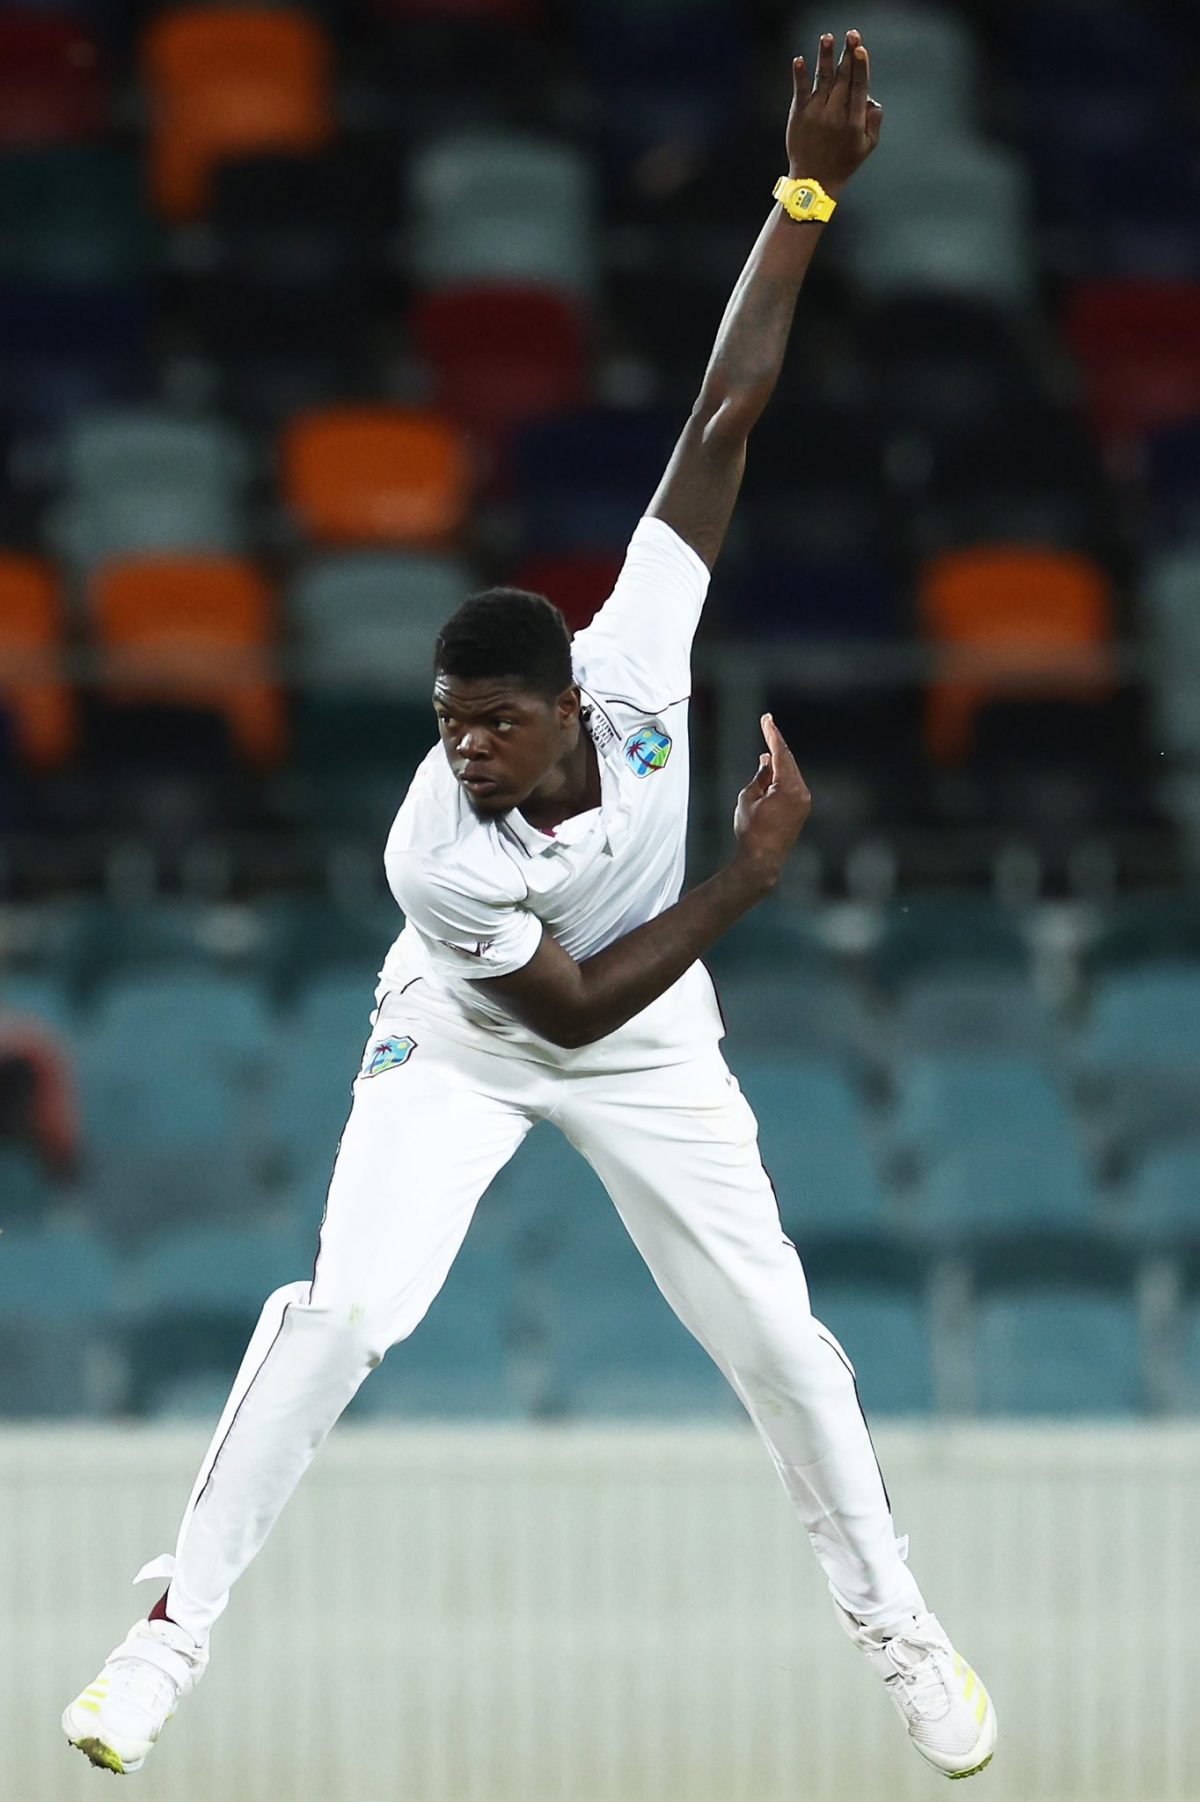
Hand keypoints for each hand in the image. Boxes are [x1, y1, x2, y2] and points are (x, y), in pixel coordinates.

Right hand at [732, 713, 810, 889]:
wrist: (762, 860)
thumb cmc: (751, 830)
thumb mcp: (748, 798)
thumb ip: (760, 777)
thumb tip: (767, 762)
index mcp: (789, 788)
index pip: (781, 754)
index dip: (772, 734)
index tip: (767, 719)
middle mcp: (802, 793)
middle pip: (789, 761)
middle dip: (776, 745)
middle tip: (767, 725)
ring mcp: (804, 802)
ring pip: (790, 774)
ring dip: (778, 762)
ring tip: (765, 753)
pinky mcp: (801, 810)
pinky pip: (792, 786)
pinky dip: (782, 777)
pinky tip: (771, 771)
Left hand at [786, 29, 882, 194]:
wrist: (814, 181)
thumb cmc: (843, 163)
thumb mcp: (867, 146)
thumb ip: (874, 121)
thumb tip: (872, 98)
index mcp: (854, 122)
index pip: (859, 87)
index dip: (860, 67)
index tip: (861, 49)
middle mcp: (835, 115)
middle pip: (843, 78)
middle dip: (848, 54)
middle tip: (852, 35)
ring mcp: (816, 114)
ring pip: (823, 80)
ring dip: (826, 57)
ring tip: (827, 38)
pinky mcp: (799, 115)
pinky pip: (800, 91)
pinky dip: (800, 75)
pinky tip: (800, 60)